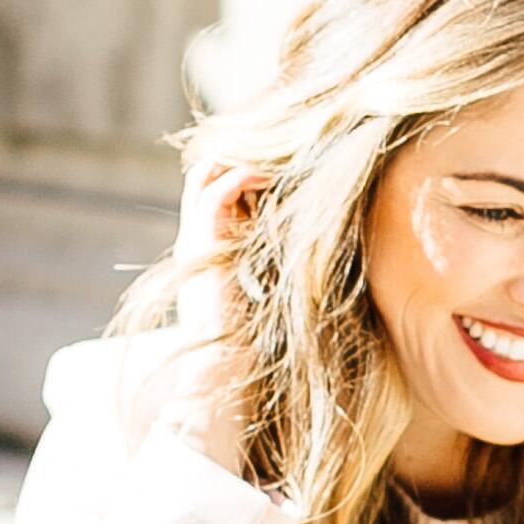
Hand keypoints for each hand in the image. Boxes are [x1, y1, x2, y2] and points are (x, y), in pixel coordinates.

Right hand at [169, 148, 262, 461]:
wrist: (224, 374)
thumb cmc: (255, 349)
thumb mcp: (273, 299)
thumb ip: (283, 275)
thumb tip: (328, 261)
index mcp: (210, 254)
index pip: (218, 192)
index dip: (247, 173)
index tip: (289, 166)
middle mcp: (197, 241)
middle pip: (207, 173)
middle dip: (245, 156)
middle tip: (289, 149)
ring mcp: (196, 240)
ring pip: (207, 171)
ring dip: (246, 159)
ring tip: (285, 158)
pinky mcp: (203, 244)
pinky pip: (217, 188)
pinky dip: (246, 174)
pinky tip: (276, 177)